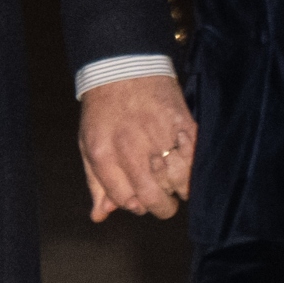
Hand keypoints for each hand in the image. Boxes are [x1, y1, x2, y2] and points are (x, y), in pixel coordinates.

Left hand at [78, 74, 193, 221]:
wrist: (123, 66)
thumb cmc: (104, 109)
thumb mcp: (89, 144)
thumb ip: (96, 182)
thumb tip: (100, 216)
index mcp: (103, 153)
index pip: (124, 199)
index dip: (135, 205)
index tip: (140, 201)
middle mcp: (131, 147)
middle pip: (152, 197)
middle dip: (161, 208)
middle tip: (163, 203)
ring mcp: (158, 135)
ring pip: (178, 182)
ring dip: (179, 189)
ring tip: (175, 183)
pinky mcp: (183, 123)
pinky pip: (194, 160)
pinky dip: (193, 170)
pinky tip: (186, 167)